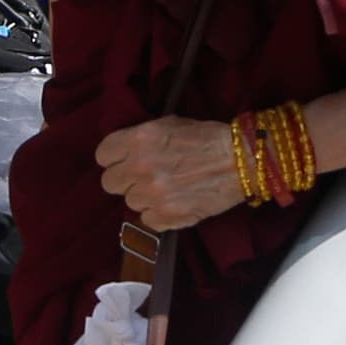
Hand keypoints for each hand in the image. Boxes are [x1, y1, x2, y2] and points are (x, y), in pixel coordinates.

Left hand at [95, 115, 245, 232]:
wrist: (242, 161)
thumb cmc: (208, 138)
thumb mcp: (170, 124)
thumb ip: (141, 139)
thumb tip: (124, 152)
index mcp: (138, 139)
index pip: (103, 155)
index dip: (114, 158)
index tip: (123, 161)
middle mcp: (140, 167)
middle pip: (110, 183)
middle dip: (125, 180)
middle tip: (144, 177)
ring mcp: (153, 194)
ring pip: (130, 202)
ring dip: (145, 197)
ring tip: (167, 188)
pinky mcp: (167, 216)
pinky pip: (147, 220)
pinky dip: (159, 214)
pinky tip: (175, 202)